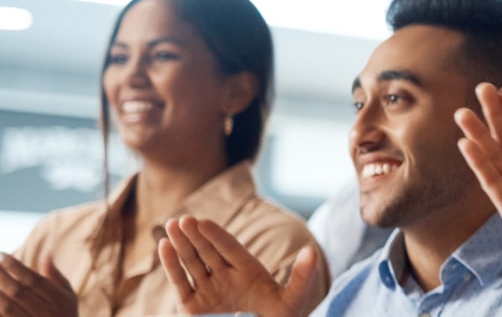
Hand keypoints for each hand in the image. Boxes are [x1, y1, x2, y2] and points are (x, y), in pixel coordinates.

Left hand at [0, 253, 75, 316]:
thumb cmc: (64, 313)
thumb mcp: (67, 294)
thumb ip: (55, 274)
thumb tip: (46, 252)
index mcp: (59, 301)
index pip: (35, 280)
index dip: (17, 267)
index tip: (3, 255)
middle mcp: (46, 314)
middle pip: (19, 292)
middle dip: (2, 276)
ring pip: (7, 307)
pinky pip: (4, 316)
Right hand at [155, 216, 320, 316]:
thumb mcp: (293, 299)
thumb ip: (302, 276)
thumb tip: (312, 251)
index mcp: (250, 272)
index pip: (231, 249)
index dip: (217, 236)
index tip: (203, 222)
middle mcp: (227, 277)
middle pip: (209, 251)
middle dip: (196, 235)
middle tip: (184, 219)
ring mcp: (210, 289)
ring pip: (193, 262)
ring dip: (181, 244)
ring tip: (172, 224)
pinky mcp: (193, 306)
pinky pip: (181, 282)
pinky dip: (171, 265)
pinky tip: (164, 245)